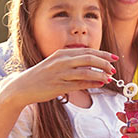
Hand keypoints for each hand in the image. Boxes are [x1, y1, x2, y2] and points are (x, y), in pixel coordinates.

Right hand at [1, 48, 116, 104]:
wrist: (23, 87)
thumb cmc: (41, 76)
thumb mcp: (56, 64)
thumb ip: (72, 63)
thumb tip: (92, 67)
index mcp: (62, 54)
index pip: (87, 51)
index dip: (102, 54)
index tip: (113, 58)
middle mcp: (61, 61)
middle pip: (89, 59)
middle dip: (104, 63)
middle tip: (114, 68)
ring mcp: (60, 73)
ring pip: (86, 72)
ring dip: (100, 75)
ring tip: (109, 77)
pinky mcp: (59, 86)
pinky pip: (80, 84)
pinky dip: (92, 83)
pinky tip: (100, 84)